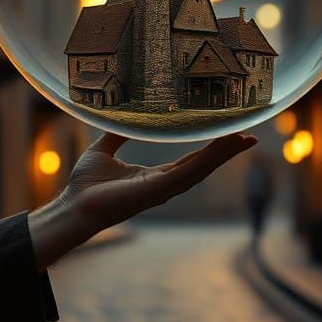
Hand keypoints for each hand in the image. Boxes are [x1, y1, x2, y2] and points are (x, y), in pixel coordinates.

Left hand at [28, 132, 257, 268]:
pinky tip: (220, 148)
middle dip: (226, 152)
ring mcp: (162, 190)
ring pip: (200, 169)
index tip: (230, 135)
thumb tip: (121, 116)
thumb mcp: (104, 150)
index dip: (210, 148)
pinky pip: (186, 173)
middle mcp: (163, 185)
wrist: (72, 205)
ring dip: (222, 154)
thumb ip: (116, 135)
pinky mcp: (156, 191)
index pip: (190, 160)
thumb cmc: (85, 184)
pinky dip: (205, 160)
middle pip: (202, 166)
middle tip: (249, 136)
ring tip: (242, 139)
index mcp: (155, 176)